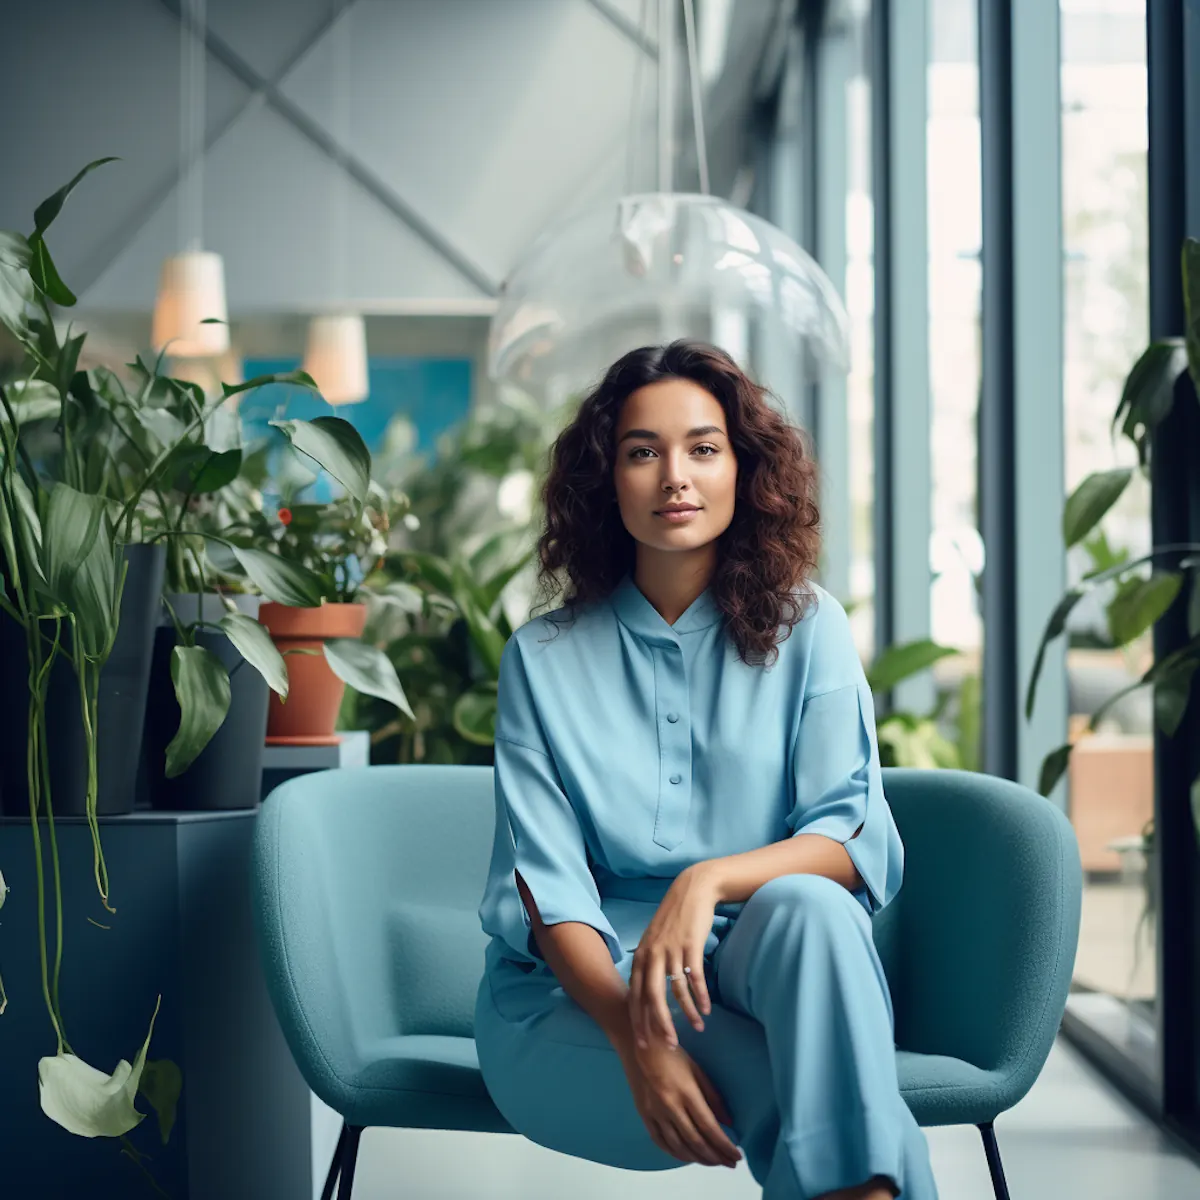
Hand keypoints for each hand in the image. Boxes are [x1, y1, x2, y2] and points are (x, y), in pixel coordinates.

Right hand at [621, 1036, 741, 1167]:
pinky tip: (687, 1157)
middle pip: (695, 1141)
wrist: (641, 1046)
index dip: (724, 1145)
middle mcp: (671, 1106)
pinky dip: (675, 1154)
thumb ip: (713, 1096)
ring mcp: (656, 1113)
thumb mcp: (697, 1070)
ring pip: (678, 1146)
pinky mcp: (644, 1115)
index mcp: (687, 1092)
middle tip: (729, 1164)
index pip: (709, 1127)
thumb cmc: (673, 1054)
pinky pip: (660, 1142)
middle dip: (715, 1157)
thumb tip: (728, 1122)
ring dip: (698, 1159)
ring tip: (712, 1162)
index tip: (737, 1156)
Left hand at [628, 864, 718, 1047]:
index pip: (634, 995)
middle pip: (652, 998)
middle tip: (669, 1046)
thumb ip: (648, 964)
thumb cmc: (673, 920)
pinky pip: (695, 978)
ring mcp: (671, 950)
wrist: (691, 890)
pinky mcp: (691, 946)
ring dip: (687, 1013)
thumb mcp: (653, 941)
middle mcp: (652, 955)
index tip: (643, 1043)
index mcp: (641, 956)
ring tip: (697, 1028)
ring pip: (676, 991)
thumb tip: (645, 993)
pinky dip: (701, 996)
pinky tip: (706, 1009)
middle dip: (659, 1025)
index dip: (638, 1021)